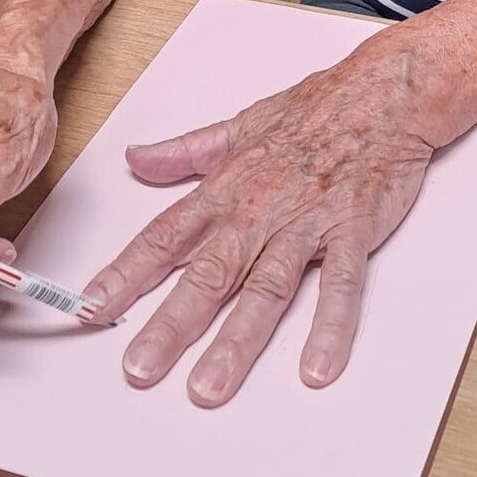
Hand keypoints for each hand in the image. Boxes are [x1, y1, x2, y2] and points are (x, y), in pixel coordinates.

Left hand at [82, 40, 454, 406]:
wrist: (385, 89)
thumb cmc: (317, 107)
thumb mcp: (241, 124)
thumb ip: (186, 151)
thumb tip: (136, 158)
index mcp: (229, 186)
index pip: (166, 235)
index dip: (127, 272)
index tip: (91, 307)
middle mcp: (260, 208)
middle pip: (208, 273)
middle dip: (170, 323)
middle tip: (138, 370)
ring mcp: (307, 221)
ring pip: (266, 287)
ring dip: (237, 340)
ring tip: (209, 387)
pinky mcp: (353, 229)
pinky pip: (341, 283)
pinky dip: (330, 325)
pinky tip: (316, 368)